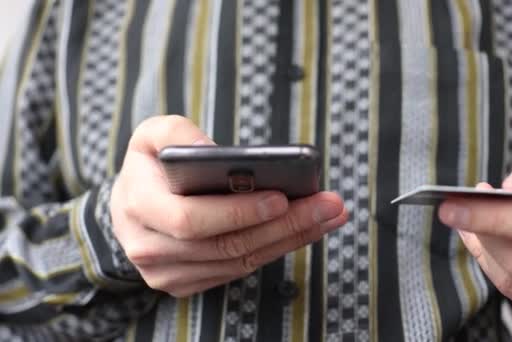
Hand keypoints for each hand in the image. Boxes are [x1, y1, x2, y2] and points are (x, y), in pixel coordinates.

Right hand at [111, 115, 347, 296]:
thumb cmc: (148, 166)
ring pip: (239, 261)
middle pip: (227, 245)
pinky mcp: (186, 283)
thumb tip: (217, 154)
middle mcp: (150, 247)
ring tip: (329, 215)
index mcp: (139, 206)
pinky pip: (239, 270)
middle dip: (284, 225)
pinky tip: (306, 230)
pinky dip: (276, 249)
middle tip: (328, 205)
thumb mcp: (151, 134)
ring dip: (291, 239)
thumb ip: (176, 132)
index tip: (282, 197)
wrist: (129, 206)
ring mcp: (167, 272)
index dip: (238, 212)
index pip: (191, 219)